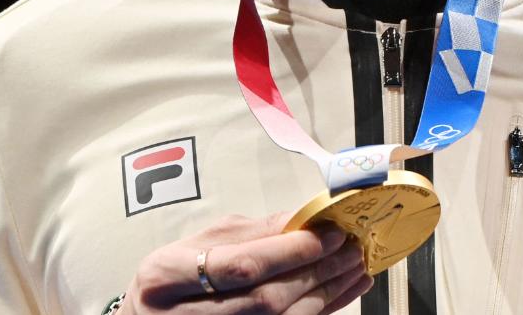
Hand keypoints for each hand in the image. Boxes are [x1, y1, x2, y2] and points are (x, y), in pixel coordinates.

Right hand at [118, 212, 371, 313]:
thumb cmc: (173, 277)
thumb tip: (304, 218)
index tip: (328, 233)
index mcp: (167, 276)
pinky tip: (343, 292)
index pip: (240, 266)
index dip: (289, 251)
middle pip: (265, 299)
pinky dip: (321, 310)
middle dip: (317, 272)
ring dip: (327, 294)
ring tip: (355, 267)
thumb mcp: (197, 242)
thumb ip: (250, 232)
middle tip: (351, 247)